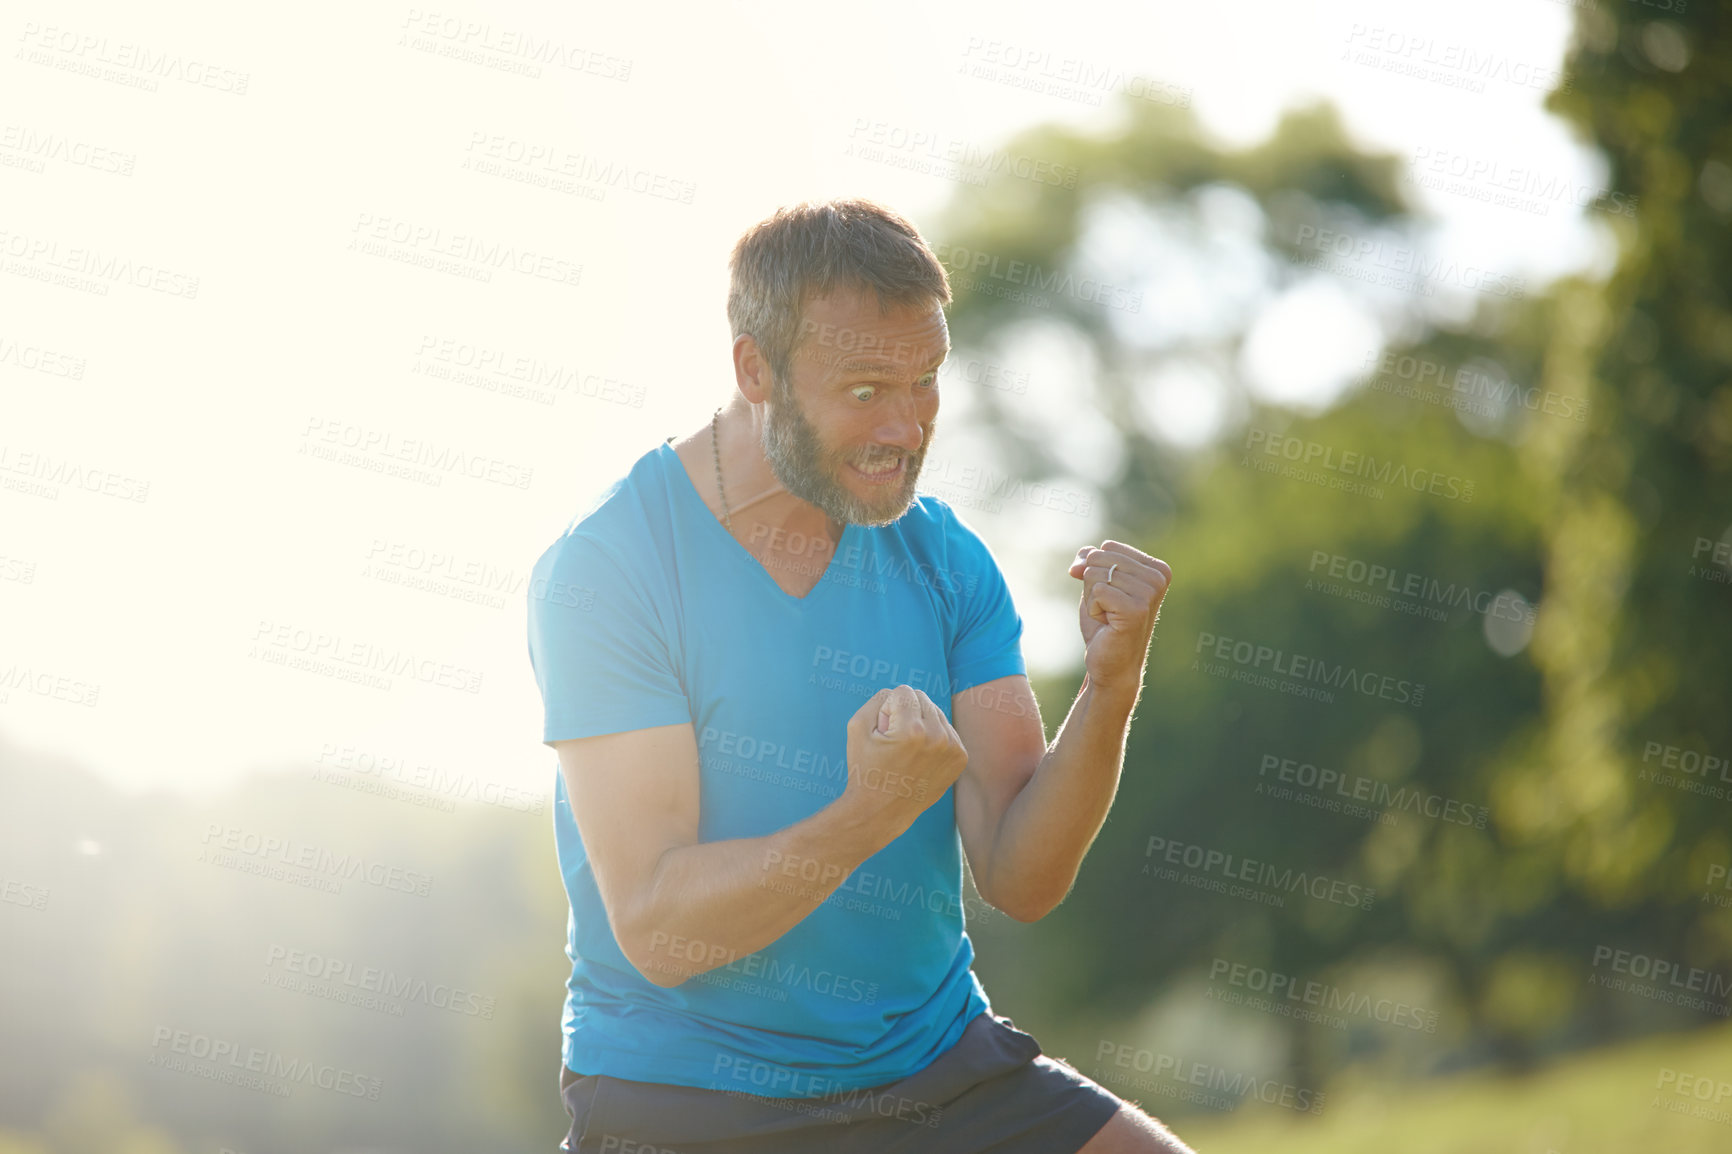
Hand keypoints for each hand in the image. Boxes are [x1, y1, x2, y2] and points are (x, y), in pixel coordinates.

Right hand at [842, 685, 968, 833]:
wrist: (882, 812)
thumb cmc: (866, 768)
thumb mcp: (857, 726)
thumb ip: (878, 699)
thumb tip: (902, 694)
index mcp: (912, 730)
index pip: (903, 691)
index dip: (886, 709)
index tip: (883, 732)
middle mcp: (938, 738)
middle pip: (922, 698)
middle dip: (905, 714)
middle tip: (894, 742)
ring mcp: (952, 749)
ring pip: (936, 712)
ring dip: (920, 724)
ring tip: (907, 751)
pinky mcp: (960, 758)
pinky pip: (946, 729)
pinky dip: (933, 737)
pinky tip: (921, 757)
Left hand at [1067, 541, 1170, 699]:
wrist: (1111, 663)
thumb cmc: (1105, 623)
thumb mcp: (1095, 583)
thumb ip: (1088, 560)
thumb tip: (1078, 565)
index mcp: (1157, 568)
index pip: (1107, 547)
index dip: (1098, 571)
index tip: (1112, 597)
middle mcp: (1158, 578)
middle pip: (1099, 558)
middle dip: (1092, 585)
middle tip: (1109, 610)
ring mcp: (1149, 594)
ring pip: (1095, 574)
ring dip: (1093, 600)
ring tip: (1109, 617)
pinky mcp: (1136, 610)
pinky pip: (1097, 592)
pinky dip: (1093, 610)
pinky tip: (1108, 624)